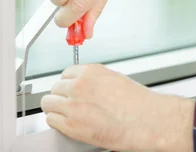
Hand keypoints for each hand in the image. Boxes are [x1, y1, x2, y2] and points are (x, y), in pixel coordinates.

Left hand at [41, 64, 194, 151]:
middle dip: (61, 96)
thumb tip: (87, 86)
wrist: (147, 120)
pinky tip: (68, 123)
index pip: (66, 74)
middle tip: (70, 103)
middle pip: (55, 88)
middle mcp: (80, 85)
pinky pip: (51, 120)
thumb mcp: (116, 80)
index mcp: (91, 72)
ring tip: (67, 114)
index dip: (69, 84)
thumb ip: (97, 80)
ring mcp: (73, 105)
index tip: (71, 90)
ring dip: (56, 108)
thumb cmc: (138, 103)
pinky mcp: (71, 125)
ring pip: (48, 103)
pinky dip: (57, 122)